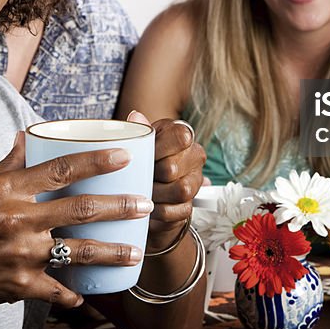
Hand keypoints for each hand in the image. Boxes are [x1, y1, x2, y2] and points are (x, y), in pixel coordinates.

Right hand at [0, 132, 152, 328]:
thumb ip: (6, 165)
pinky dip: (73, 293)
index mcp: (8, 190)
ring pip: (79, 250)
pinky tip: (86, 293)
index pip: (61, 168)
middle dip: (119, 206)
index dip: (96, 161)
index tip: (124, 156)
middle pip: (81, 208)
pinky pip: (57, 289)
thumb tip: (26, 136)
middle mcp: (18, 219)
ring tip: (135, 252)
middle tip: (145, 205)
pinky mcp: (20, 285)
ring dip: (112, 251)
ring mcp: (21, 254)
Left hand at [127, 110, 205, 250]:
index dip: (159, 148)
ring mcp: (195, 182)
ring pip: (180, 190)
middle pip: (172, 168)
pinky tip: (149, 206)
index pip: (181, 137)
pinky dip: (158, 211)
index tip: (146, 154)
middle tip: (139, 175)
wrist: (149, 188)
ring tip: (144, 191)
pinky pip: (175, 211)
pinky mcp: (189, 207)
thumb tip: (134, 117)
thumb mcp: (141, 142)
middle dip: (151, 175)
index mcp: (183, 135)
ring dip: (156, 193)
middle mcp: (194, 157)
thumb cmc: (144, 159)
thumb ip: (139, 130)